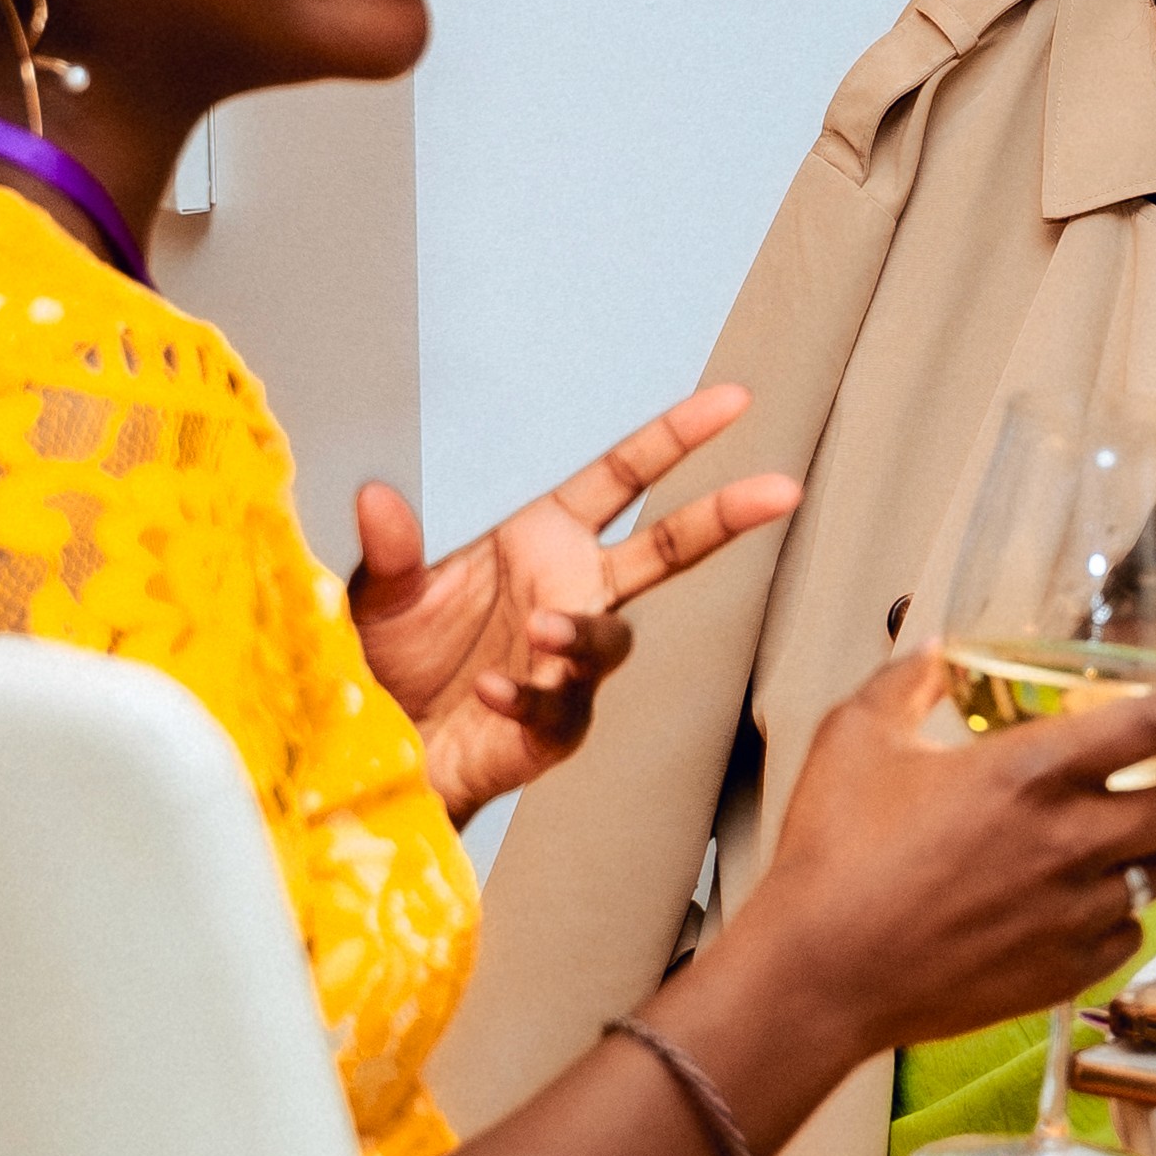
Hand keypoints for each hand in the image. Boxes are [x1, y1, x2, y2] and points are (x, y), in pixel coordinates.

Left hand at [351, 382, 801, 819]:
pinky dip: (528, 694)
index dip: (677, 438)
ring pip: (611, 638)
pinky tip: (492, 688)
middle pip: (668, 549)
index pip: (623, 478)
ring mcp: (571, 663)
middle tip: (781, 490)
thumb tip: (375, 497)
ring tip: (542, 628)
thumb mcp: (382, 595)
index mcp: (541, 540)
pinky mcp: (555, 728)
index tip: (734, 401)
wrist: (375, 754)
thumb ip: (392, 549)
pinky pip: (559, 707)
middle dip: (725, 516)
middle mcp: (570, 592)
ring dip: (582, 631)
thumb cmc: (389, 665)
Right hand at [730, 653, 1155, 1061]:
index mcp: (1032, 771)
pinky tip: (1075, 905)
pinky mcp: (1067, 970)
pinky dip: (1116, 915)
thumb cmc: (830, 855)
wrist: (817, 977)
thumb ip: (906, 681)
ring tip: (1110, 843)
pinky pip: (1129, 934)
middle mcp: (1072, 840)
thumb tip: (934, 647)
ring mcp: (1077, 912)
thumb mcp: (856, 739)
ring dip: (1152, 850)